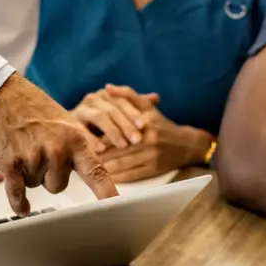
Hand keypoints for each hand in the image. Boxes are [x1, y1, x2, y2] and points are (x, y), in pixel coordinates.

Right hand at [0, 73, 117, 212]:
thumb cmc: (32, 107)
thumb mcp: (64, 121)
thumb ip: (76, 147)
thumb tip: (88, 171)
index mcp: (74, 139)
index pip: (95, 171)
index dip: (106, 191)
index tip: (115, 206)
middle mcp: (56, 149)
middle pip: (58, 186)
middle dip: (48, 175)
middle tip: (38, 151)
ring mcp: (33, 157)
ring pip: (36, 185)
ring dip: (29, 173)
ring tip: (23, 148)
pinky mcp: (10, 164)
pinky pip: (17, 193)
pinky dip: (19, 202)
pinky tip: (23, 207)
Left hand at [78, 87, 211, 181]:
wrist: (186, 145)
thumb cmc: (162, 124)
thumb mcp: (147, 106)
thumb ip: (127, 94)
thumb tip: (107, 88)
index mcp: (143, 122)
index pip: (114, 130)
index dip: (97, 136)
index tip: (82, 138)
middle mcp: (147, 140)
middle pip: (115, 149)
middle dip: (97, 153)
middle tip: (80, 155)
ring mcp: (150, 157)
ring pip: (120, 164)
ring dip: (103, 167)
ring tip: (88, 166)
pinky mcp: (152, 170)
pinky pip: (130, 175)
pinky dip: (116, 176)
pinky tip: (104, 176)